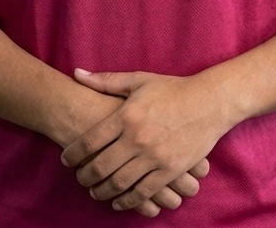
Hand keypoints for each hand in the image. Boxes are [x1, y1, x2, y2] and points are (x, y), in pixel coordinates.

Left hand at [62, 69, 223, 213]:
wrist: (209, 103)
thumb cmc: (172, 89)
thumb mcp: (138, 80)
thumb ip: (106, 81)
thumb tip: (77, 74)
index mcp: (127, 115)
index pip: (90, 141)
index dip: (74, 154)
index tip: (66, 159)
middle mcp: (137, 138)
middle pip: (100, 166)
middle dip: (84, 176)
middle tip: (78, 178)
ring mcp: (154, 157)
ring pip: (119, 183)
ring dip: (101, 191)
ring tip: (94, 191)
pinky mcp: (169, 170)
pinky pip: (143, 192)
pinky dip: (127, 200)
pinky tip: (118, 200)